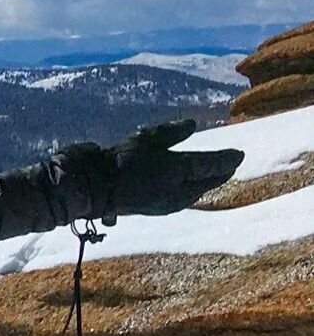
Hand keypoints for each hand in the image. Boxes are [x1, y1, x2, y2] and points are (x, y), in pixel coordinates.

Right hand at [69, 120, 244, 219]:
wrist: (95, 189)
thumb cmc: (118, 160)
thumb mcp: (145, 139)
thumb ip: (172, 133)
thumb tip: (193, 125)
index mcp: (179, 170)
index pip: (214, 165)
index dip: (229, 159)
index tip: (240, 154)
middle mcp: (180, 190)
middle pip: (210, 181)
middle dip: (222, 172)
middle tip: (231, 163)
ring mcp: (171, 203)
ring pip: (199, 192)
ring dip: (208, 183)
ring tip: (215, 175)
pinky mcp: (161, 210)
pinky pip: (186, 199)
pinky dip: (194, 190)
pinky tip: (191, 187)